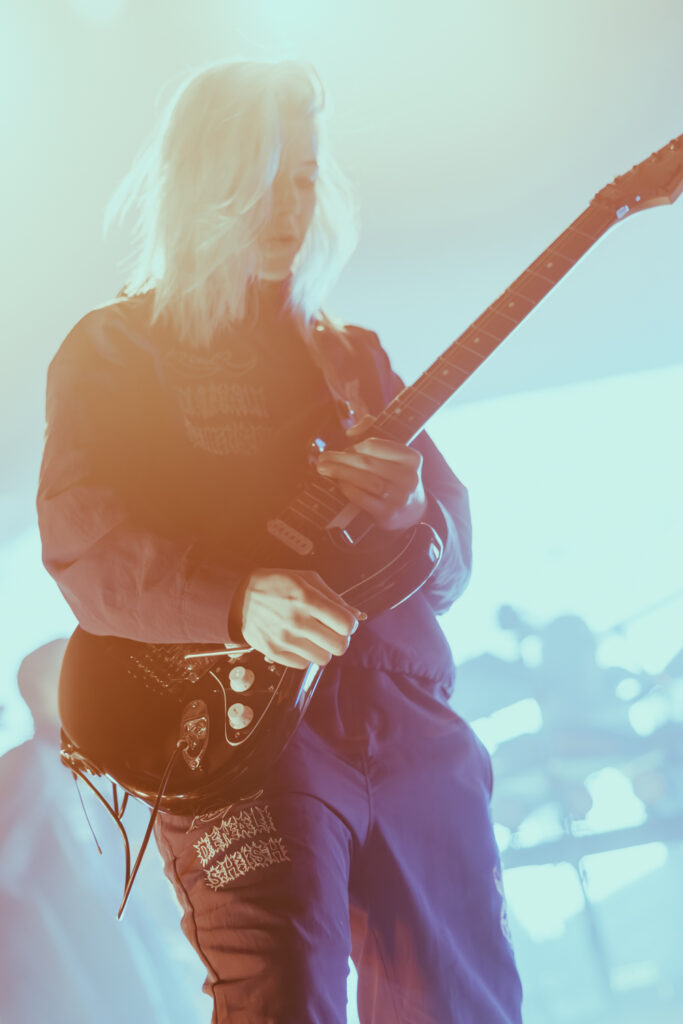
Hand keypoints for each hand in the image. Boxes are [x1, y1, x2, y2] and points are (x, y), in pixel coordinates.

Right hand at [235, 569, 362, 668]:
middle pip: (339, 646)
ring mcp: (285, 639)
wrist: (238, 597)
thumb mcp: (306, 580)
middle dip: (340, 639)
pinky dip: (304, 655)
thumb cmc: (275, 585)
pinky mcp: (274, 652)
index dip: (350, 624)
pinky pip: (303, 664)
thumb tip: (357, 615)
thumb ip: (334, 598)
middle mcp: (297, 621)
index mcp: (307, 599)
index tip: (343, 621)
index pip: (346, 625)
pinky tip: (298, 642)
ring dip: (322, 648)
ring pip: (323, 659)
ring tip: (312, 636)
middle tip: (331, 632)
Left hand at [316, 437, 427, 530]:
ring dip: (341, 472)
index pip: (376, 445)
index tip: (344, 448)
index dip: (355, 446)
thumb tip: (351, 431)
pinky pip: (362, 498)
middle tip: (324, 458)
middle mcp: (408, 477)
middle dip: (342, 459)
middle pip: (368, 463)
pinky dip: (347, 489)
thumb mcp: (393, 455)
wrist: (411, 512)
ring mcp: (399, 497)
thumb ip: (373, 432)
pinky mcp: (388, 513)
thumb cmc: (395, 477)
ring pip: (365, 480)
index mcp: (411, 458)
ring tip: (325, 469)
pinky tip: (339, 483)